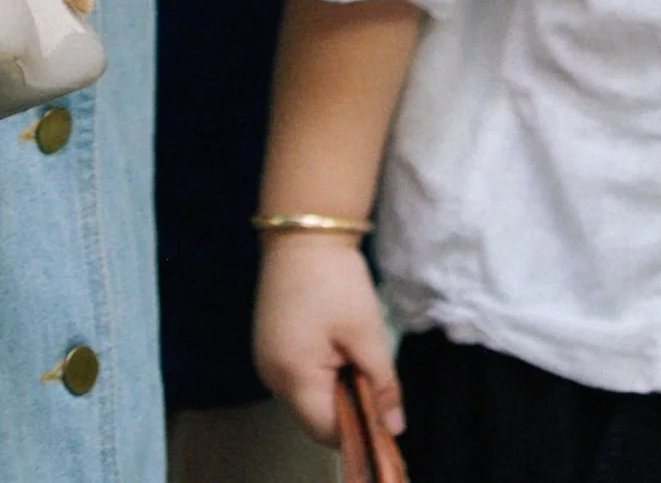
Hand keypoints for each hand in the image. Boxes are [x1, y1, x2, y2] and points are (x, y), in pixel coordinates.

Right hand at [253, 235, 401, 447]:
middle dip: (347, 406)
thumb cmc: (336, 282)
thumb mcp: (367, 333)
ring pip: (307, 397)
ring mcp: (266, 360)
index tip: (383, 410)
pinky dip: (319, 374)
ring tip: (354, 357)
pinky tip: (335, 347)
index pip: (327, 430)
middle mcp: (271, 376)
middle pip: (314, 417)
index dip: (358, 428)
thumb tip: (394, 428)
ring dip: (334, 389)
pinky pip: (297, 377)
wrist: (303, 231)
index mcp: (293, 377)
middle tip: (371, 377)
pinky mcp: (269, 344)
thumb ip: (382, 385)